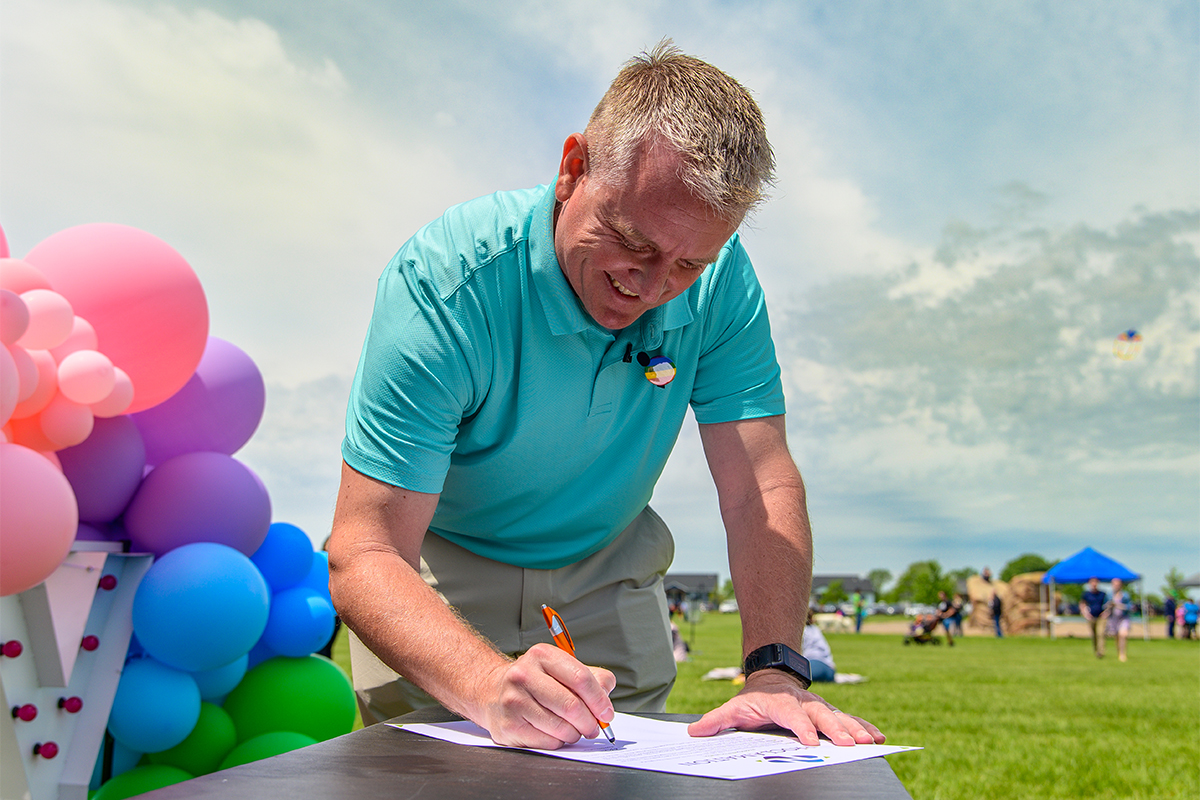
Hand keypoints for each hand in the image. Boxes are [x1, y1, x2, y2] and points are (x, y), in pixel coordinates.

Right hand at [474, 643, 616, 749]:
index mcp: (542, 655)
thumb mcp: (560, 668)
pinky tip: (555, 734)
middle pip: (572, 705)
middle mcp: (524, 675)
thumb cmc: (534, 682)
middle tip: (594, 728)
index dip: (599, 700)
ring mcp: (514, 701)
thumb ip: (591, 678)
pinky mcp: (509, 725)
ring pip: (561, 727)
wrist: (492, 692)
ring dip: (575, 734)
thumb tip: (606, 697)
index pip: (581, 678)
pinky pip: (547, 742)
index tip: (606, 713)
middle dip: (590, 722)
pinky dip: (559, 742)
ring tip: (575, 730)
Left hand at [687, 670, 884, 746]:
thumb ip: (716, 720)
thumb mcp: (733, 707)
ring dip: (856, 729)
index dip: (800, 727)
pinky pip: (850, 720)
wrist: (772, 677)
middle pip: (821, 716)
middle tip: (849, 745)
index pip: (790, 715)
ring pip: (839, 717)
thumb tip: (694, 732)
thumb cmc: (753, 699)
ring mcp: (818, 707)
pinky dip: (864, 727)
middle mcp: (802, 704)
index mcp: (779, 704)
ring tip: (871, 741)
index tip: (809, 740)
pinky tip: (879, 737)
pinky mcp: (829, 713)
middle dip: (836, 730)